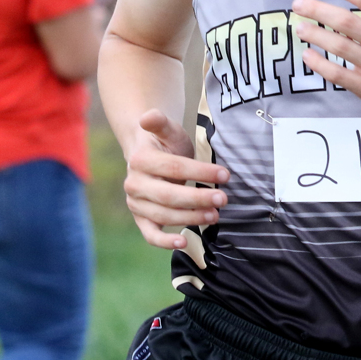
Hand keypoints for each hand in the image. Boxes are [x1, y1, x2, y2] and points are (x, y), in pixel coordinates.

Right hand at [124, 109, 229, 249]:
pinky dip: (164, 242)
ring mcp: (136, 203)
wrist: (149, 155)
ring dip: (190, 218)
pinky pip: (149, 234)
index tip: (225, 174)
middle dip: (198, 198)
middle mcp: (134, 184)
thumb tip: (147, 116)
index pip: (174, 168)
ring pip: (162, 215)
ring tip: (215, 215)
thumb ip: (159, 122)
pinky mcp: (141, 218)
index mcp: (140, 160)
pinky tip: (183, 243)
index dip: (200, 172)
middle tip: (223, 198)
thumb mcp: (167, 130)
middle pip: (168, 195)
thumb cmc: (164, 143)